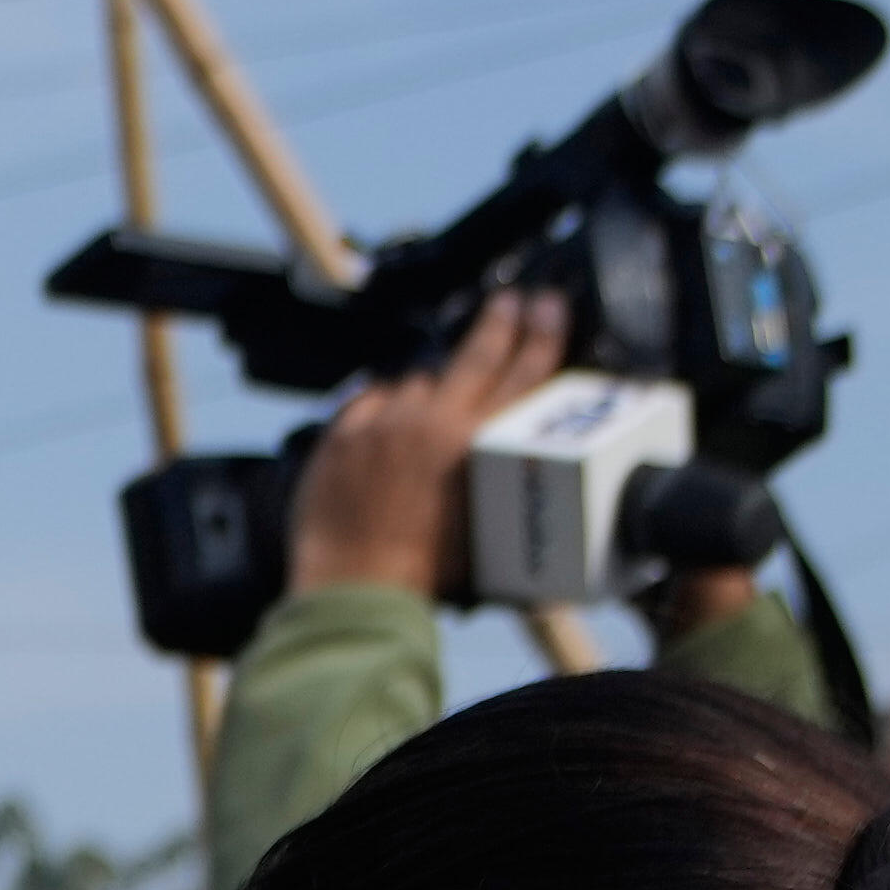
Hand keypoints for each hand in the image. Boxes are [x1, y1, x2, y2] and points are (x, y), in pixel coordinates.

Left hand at [280, 277, 572, 605]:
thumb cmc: (429, 576)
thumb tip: (523, 474)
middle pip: (475, 356)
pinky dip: (380, 412)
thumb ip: (502, 488)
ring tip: (432, 417)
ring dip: (429, 392)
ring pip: (416, 384)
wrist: (358, 589)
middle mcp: (432, 423)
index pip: (523, 376)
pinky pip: (367, 404)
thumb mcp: (489, 531)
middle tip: (512, 300)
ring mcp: (382, 424)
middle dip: (499, 324)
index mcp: (479, 446)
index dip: (542, 336)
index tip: (548, 305)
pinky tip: (385, 429)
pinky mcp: (341, 436)